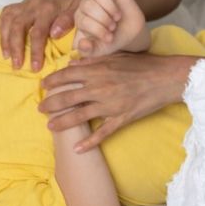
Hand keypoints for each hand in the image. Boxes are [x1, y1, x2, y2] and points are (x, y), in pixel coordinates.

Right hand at [0, 0, 91, 70]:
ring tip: (6, 56)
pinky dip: (2, 26)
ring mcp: (25, 3)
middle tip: (16, 65)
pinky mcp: (21, 4)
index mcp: (48, 8)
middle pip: (17, 26)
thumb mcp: (78, 10)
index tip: (35, 68)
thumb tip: (54, 35)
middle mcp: (33, 4)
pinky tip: (4, 39)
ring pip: (8, 19)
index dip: (35, 51)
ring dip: (5, 38)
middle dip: (15, 47)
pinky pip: (6, 13)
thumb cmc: (77, 2)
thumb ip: (68, 21)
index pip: (38, 32)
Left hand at [39, 52, 194, 151]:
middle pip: (67, 97)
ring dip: (62, 122)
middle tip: (39, 108)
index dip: (52, 81)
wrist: (165, 77)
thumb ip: (92, 60)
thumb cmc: (141, 64)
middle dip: (50, 104)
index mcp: (97, 70)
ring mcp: (110, 105)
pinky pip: (102, 133)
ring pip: (79, 116)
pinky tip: (77, 149)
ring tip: (50, 126)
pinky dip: (89, 142)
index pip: (67, 76)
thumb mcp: (114, 56)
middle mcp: (99, 88)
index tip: (42, 86)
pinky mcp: (121, 118)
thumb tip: (73, 62)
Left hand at [73, 0, 148, 56]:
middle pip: (88, 5)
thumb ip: (90, 50)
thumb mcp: (102, 50)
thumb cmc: (113, 41)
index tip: (109, 38)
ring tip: (117, 16)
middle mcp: (86, 5)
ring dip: (109, 6)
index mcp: (80, 20)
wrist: (131, 32)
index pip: (83, 20)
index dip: (97, 29)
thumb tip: (81, 45)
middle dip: (104, 19)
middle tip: (114, 27)